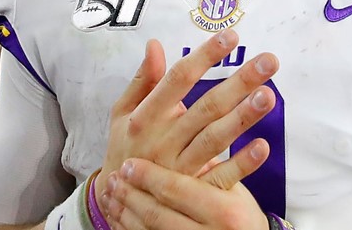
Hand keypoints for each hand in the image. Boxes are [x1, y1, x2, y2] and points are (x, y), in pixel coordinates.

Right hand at [97, 30, 278, 223]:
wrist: (119, 201)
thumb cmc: (125, 146)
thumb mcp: (122, 113)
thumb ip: (142, 80)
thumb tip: (155, 44)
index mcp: (147, 116)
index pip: (178, 80)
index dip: (204, 57)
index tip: (230, 36)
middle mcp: (164, 139)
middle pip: (207, 107)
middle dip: (239, 82)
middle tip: (268, 61)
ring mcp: (179, 167)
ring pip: (215, 139)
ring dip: (243, 117)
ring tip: (269, 95)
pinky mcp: (193, 191)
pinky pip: (220, 176)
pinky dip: (241, 164)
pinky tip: (263, 146)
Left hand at [106, 158, 268, 229]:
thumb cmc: (242, 215)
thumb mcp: (235, 191)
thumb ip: (211, 168)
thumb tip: (182, 131)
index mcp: (224, 210)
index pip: (177, 190)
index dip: (149, 176)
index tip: (128, 164)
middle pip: (156, 212)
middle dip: (130, 194)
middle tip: (112, 177)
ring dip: (123, 212)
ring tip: (109, 193)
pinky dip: (127, 228)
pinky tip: (116, 214)